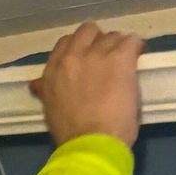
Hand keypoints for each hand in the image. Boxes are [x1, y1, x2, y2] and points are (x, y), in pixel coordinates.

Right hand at [29, 21, 142, 148]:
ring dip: (119, 47)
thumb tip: (37, 85)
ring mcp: (96, 55)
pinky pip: (131, 41)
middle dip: (98, 41)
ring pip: (112, 36)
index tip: (88, 59)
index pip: (65, 43)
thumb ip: (46, 91)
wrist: (90, 142)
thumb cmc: (70, 134)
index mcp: (53, 70)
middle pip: (87, 31)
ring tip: (126, 63)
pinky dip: (136, 48)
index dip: (79, 48)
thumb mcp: (50, 109)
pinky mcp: (119, 58)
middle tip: (108, 57)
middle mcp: (72, 56)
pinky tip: (138, 58)